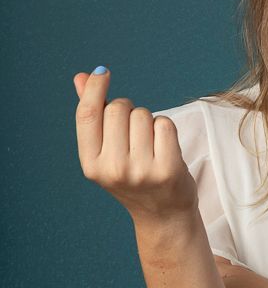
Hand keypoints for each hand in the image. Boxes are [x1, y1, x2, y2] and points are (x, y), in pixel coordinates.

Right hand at [74, 68, 197, 224]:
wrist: (163, 215)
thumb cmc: (133, 177)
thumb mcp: (106, 152)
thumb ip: (94, 116)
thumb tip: (81, 77)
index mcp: (91, 164)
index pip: (88, 114)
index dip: (94, 88)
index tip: (102, 72)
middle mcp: (113, 169)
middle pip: (118, 108)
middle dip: (128, 111)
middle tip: (134, 135)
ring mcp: (141, 170)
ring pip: (143, 114)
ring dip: (148, 121)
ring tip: (150, 146)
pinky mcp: (168, 169)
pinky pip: (165, 124)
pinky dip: (166, 129)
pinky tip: (164, 148)